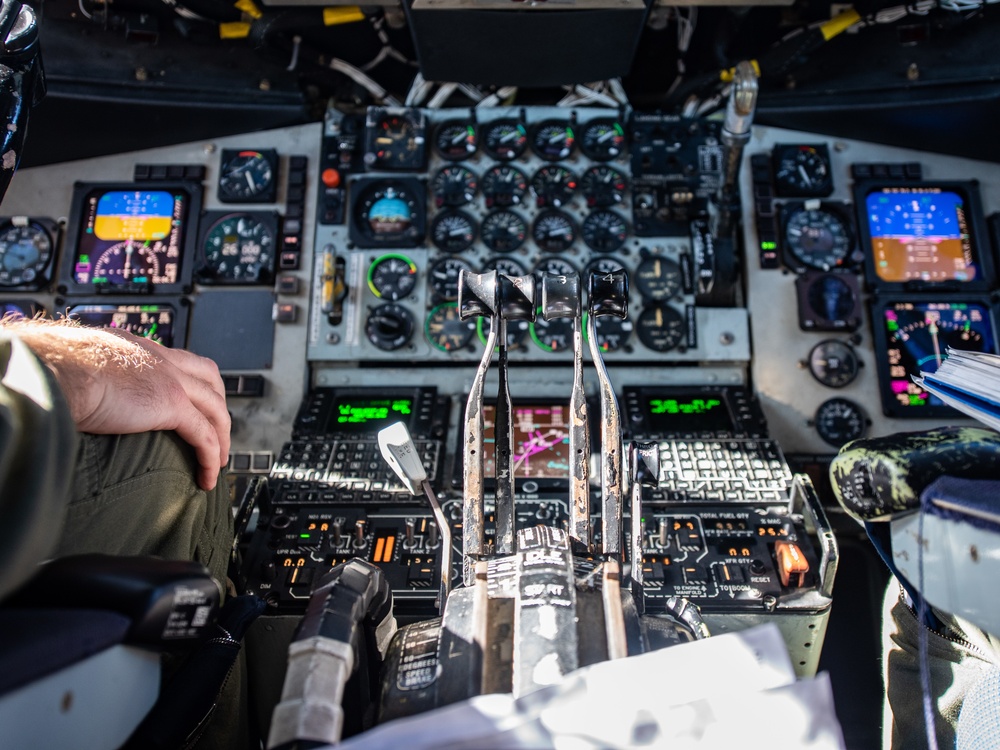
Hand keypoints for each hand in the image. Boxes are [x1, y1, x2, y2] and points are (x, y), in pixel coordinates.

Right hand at [3, 320, 229, 489]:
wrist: (58, 370)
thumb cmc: (57, 371)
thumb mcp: (83, 368)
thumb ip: (95, 378)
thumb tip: (83, 393)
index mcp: (141, 348)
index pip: (181, 361)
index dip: (197, 383)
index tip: (198, 404)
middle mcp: (162, 359)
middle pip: (211, 381)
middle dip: (220, 408)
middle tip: (219, 433)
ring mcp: (171, 380)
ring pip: (214, 410)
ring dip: (221, 438)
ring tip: (218, 463)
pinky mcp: (172, 404)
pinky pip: (204, 436)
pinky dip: (210, 458)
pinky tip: (208, 476)